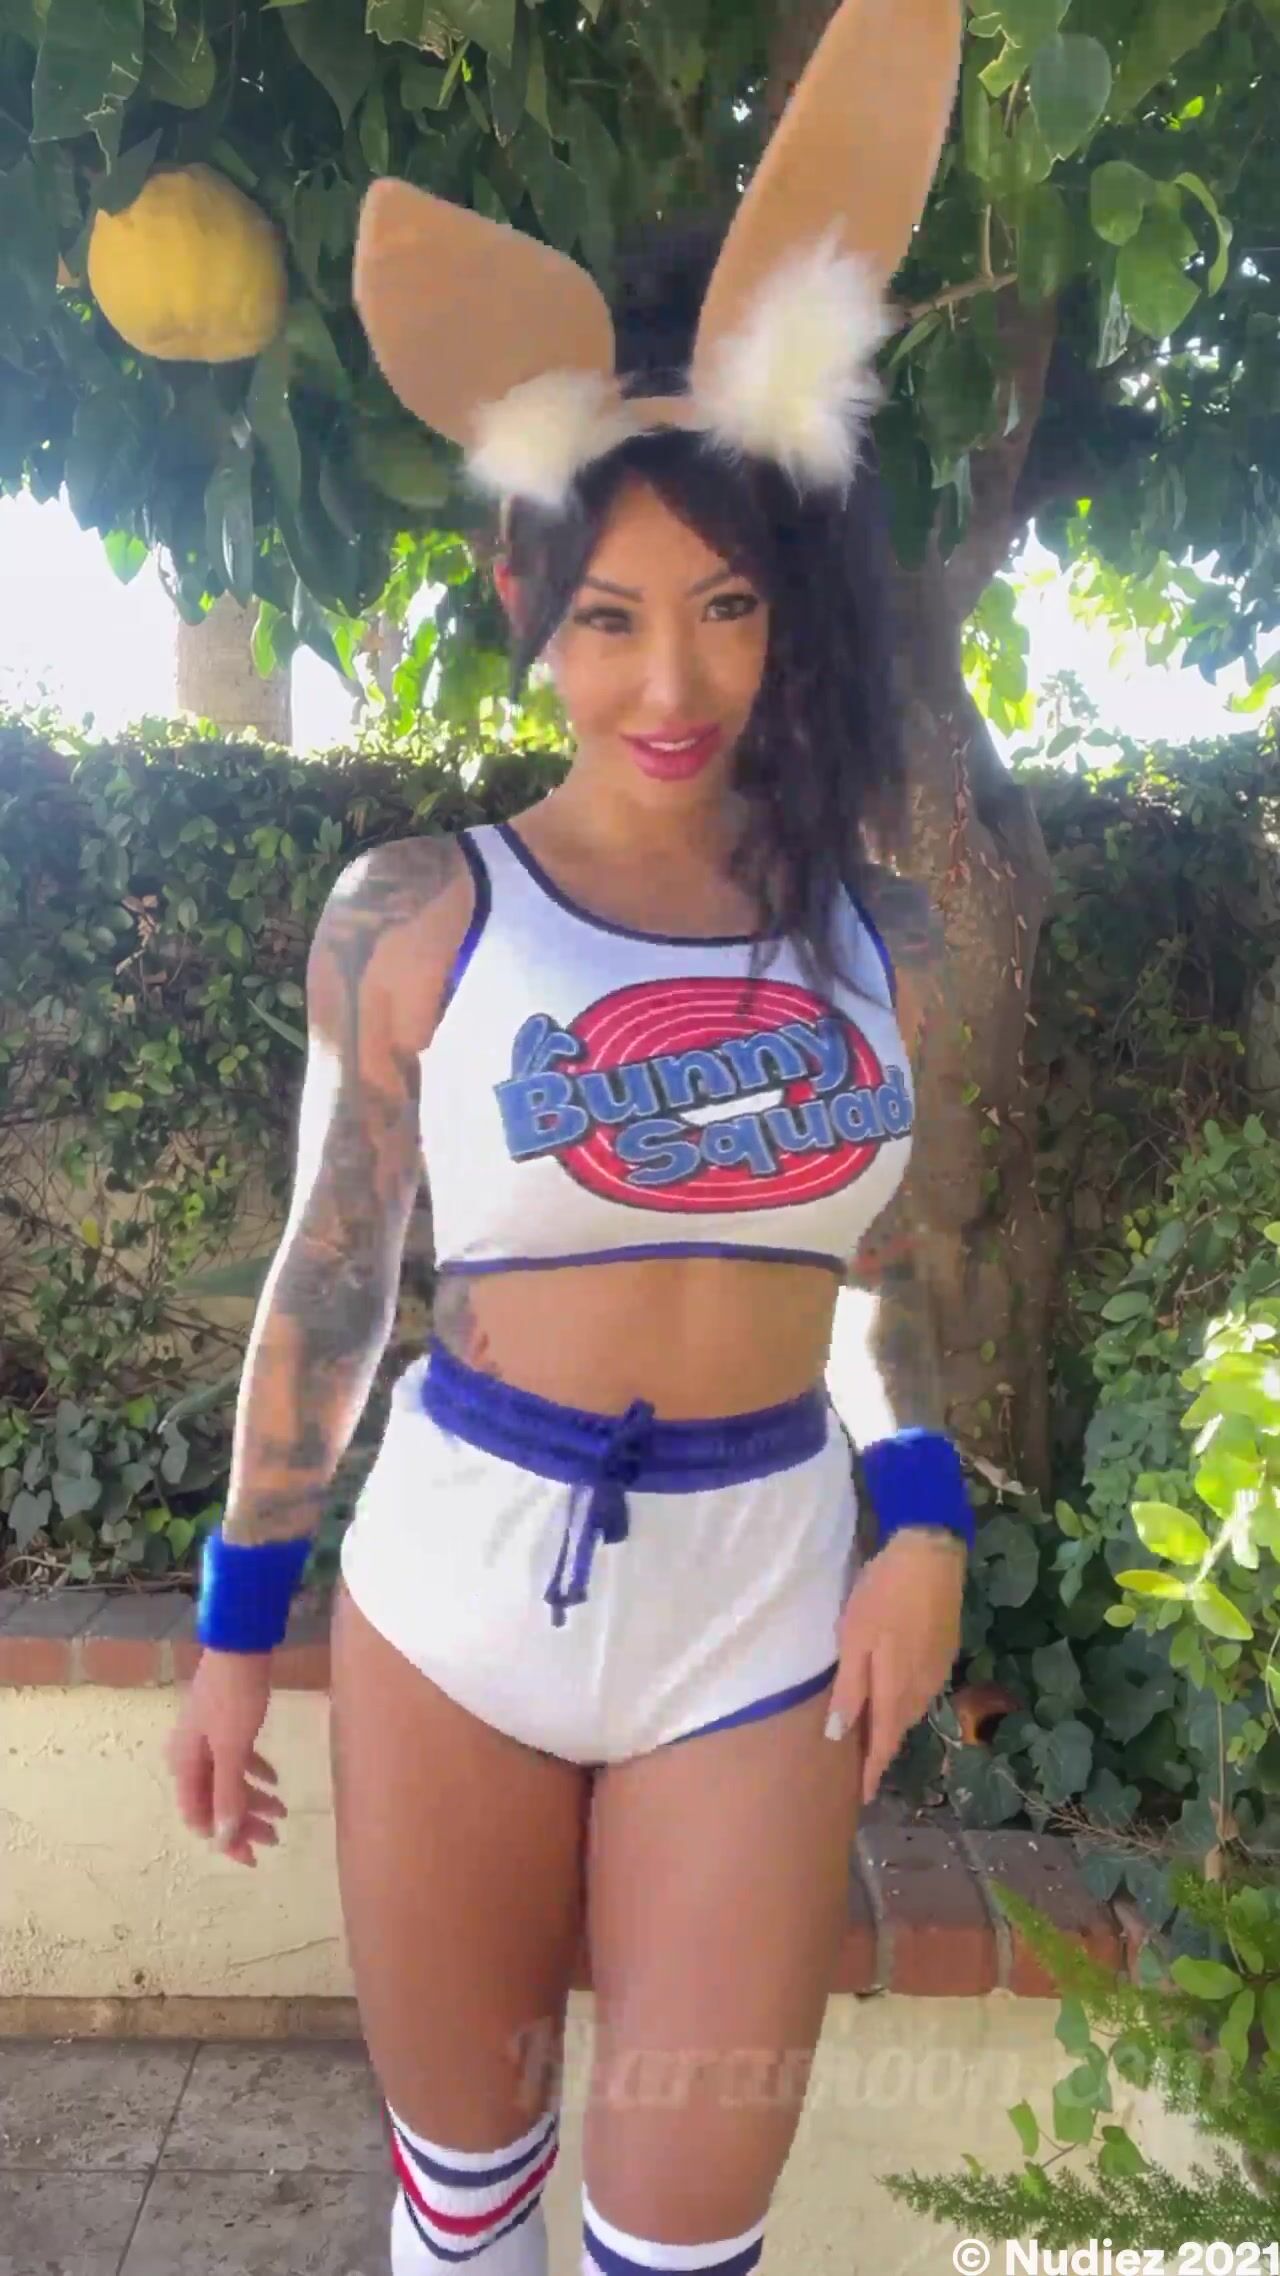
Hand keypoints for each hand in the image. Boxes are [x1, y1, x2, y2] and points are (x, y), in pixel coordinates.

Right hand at [166, 1648, 287, 1868]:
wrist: (240, 1644)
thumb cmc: (234, 1697)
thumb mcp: (232, 1749)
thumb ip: (227, 1794)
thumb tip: (222, 1839)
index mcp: (184, 1764)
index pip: (200, 1817)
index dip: (225, 1840)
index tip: (253, 1857)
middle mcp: (189, 1755)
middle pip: (214, 1802)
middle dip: (243, 1823)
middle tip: (275, 1838)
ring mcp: (206, 1739)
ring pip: (228, 1782)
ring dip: (252, 1800)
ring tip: (282, 1812)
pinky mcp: (224, 1723)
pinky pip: (236, 1759)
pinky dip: (254, 1772)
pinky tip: (274, 1780)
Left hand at [828, 1531, 965, 1804]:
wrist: (932, 1555)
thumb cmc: (883, 1595)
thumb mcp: (855, 1639)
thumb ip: (849, 1690)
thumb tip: (837, 1737)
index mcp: (896, 1692)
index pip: (883, 1745)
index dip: (871, 1772)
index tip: (861, 1797)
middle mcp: (922, 1690)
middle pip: (899, 1731)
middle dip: (881, 1752)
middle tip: (862, 1769)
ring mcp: (937, 1670)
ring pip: (912, 1710)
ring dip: (894, 1727)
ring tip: (875, 1738)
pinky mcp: (946, 1651)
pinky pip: (922, 1690)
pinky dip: (906, 1702)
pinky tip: (896, 1696)